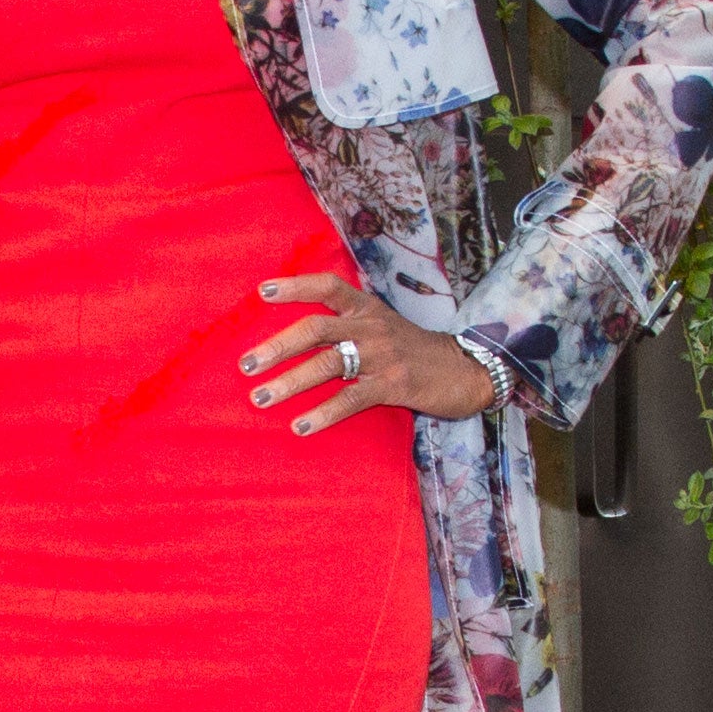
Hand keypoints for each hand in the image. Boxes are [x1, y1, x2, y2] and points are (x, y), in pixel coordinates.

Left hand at [243, 272, 501, 433]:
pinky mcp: (394, 386)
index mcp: (367, 308)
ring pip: (327, 365)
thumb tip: (299, 337)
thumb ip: (349, 325)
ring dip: (289, 382)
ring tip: (260, 397)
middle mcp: (372, 326)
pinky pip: (350, 400)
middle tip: (246, 365)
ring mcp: (383, 355)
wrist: (466, 370)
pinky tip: (300, 426)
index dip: (295, 286)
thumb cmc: (415, 351)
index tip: (261, 292)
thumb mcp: (383, 326)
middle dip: (277, 346)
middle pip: (316, 328)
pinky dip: (322, 413)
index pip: (327, 285)